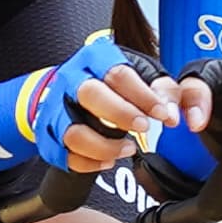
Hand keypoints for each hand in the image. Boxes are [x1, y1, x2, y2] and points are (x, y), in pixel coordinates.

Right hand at [29, 34, 171, 172]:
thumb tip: (173, 116)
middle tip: (143, 127)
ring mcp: (55, 108)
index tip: (162, 114)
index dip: (143, 95)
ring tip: (128, 150)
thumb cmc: (114, 83)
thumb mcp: (145, 76)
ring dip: (104, 146)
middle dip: (120, 114)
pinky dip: (88, 163)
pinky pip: (65, 155)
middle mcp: (70, 80)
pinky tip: (108, 160)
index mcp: (94, 58)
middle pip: (88, 93)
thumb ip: (165, 92)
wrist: (73, 89)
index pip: (117, 73)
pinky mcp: (48, 135)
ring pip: (73, 132)